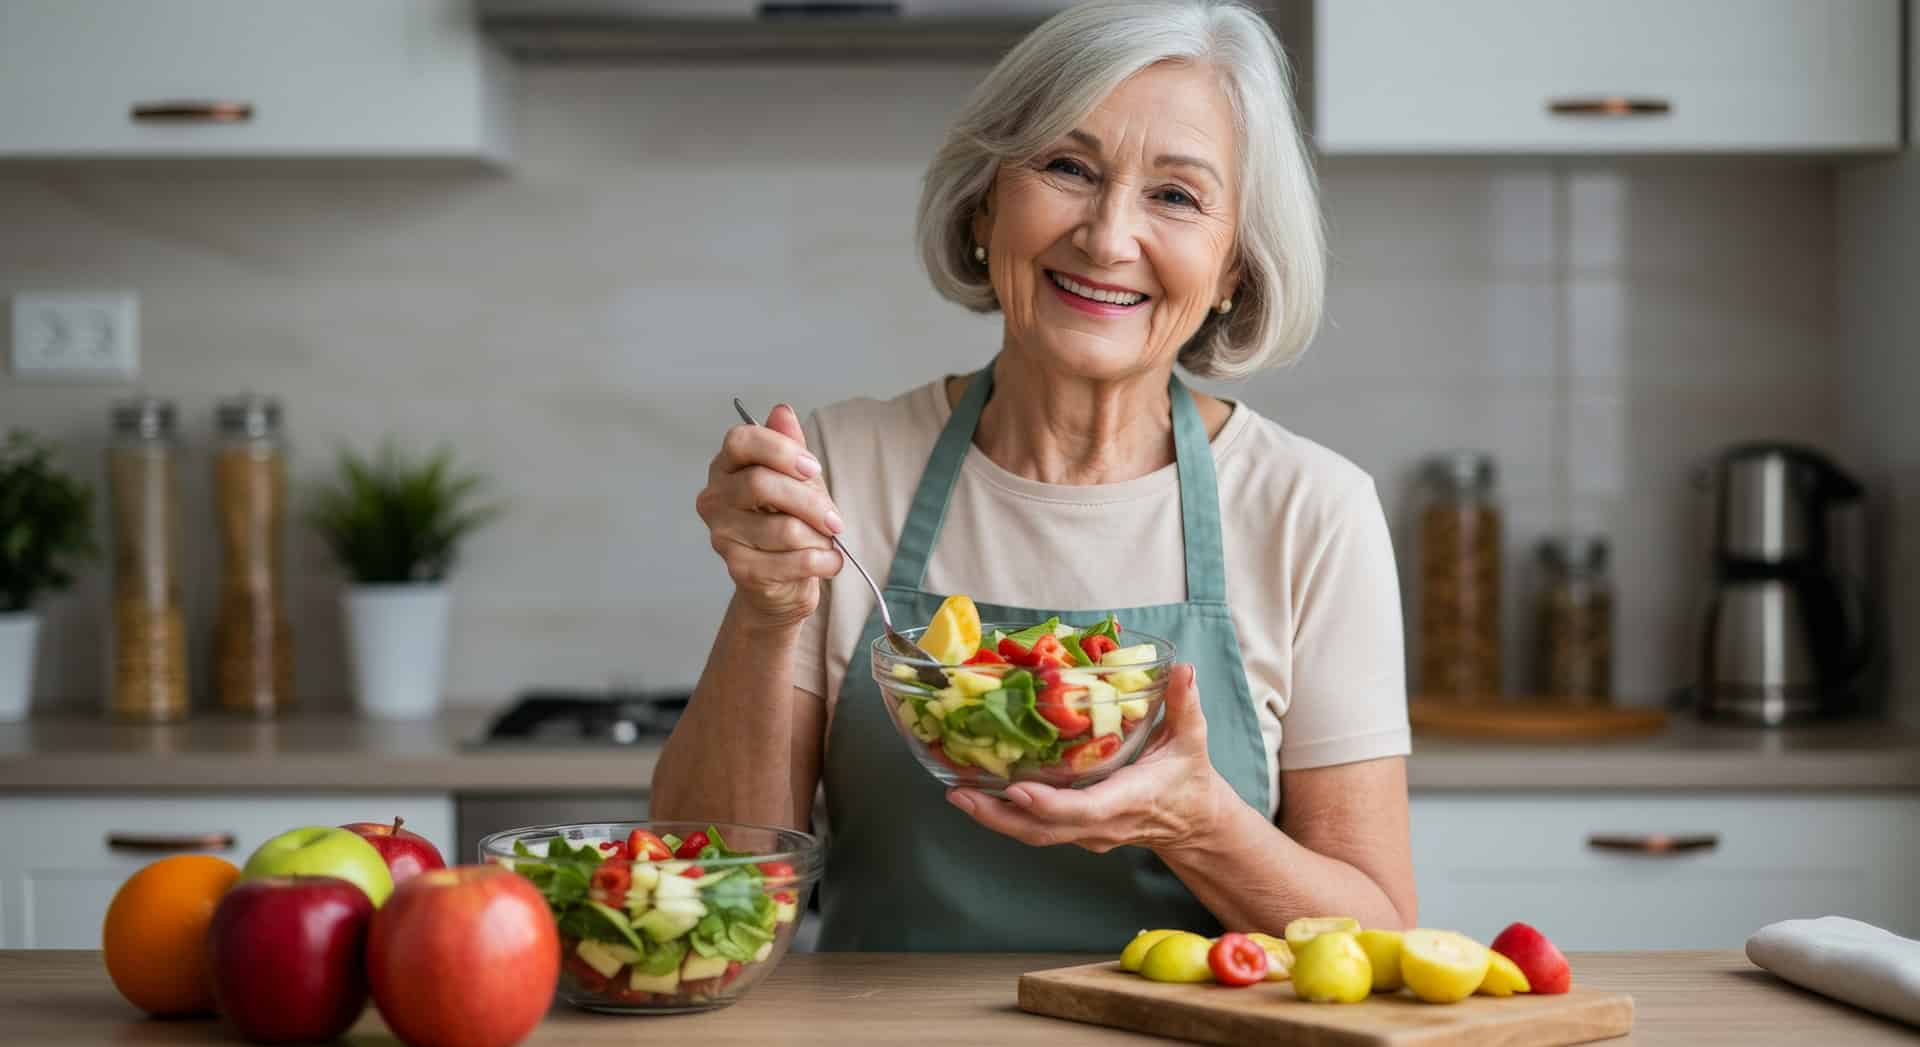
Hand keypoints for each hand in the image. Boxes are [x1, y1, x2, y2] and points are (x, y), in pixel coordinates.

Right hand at [694, 403, 843, 626]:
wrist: (781, 581)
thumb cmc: (788, 522)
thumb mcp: (797, 480)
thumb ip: (790, 447)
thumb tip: (782, 411)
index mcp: (727, 467)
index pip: (741, 441)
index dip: (780, 450)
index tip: (812, 468)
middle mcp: (715, 498)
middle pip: (761, 484)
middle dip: (810, 502)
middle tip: (835, 519)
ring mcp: (722, 535)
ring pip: (782, 528)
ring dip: (819, 537)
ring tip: (828, 543)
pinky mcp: (738, 569)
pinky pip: (789, 562)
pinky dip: (821, 561)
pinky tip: (829, 561)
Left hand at [946, 664, 1230, 855]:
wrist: (1193, 824)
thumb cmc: (1187, 778)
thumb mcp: (1191, 739)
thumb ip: (1184, 704)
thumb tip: (1182, 670)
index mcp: (1128, 800)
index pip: (1084, 810)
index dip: (1049, 804)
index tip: (1016, 789)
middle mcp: (1101, 824)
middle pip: (1043, 829)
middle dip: (999, 815)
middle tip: (958, 793)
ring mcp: (1086, 833)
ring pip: (1034, 834)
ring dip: (993, 817)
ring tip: (956, 793)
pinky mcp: (1075, 832)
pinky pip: (1035, 829)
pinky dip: (1005, 815)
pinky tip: (977, 793)